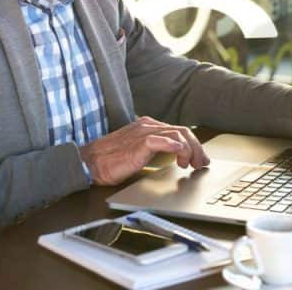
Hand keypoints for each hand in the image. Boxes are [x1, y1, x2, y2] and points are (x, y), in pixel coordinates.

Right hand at [78, 116, 208, 185]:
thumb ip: (154, 152)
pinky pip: (164, 140)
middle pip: (183, 131)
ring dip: (191, 150)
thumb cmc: (109, 161)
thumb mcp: (138, 154)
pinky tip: (181, 158)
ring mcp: (144, 132)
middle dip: (197, 148)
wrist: (89, 163)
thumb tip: (174, 160)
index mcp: (147, 127)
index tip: (199, 159)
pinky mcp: (140, 142)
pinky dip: (177, 147)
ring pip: (178, 134)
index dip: (193, 145)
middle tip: (202, 163)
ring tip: (193, 164)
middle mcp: (147, 126)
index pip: (177, 131)